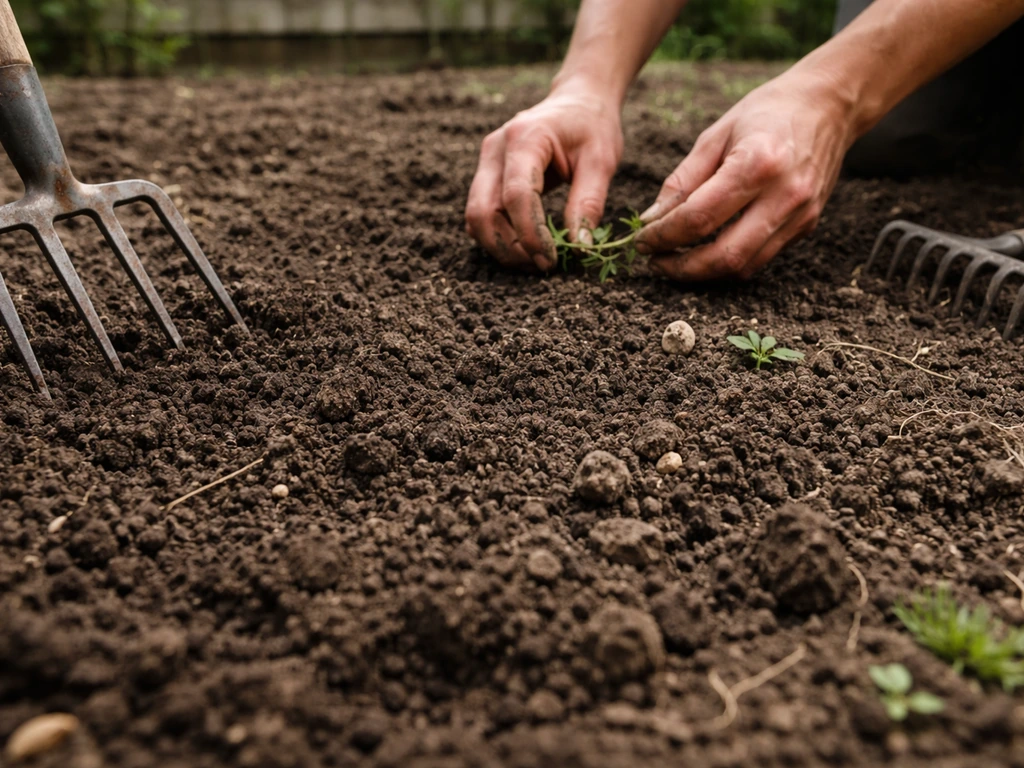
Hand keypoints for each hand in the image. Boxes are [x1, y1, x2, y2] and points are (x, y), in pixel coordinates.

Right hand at [465, 86, 623, 271]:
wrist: (578, 101)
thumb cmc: (593, 127)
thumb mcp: (601, 162)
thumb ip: (588, 203)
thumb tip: (580, 247)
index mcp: (525, 138)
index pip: (517, 196)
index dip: (530, 234)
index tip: (551, 260)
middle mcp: (495, 148)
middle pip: (484, 211)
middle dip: (509, 247)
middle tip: (542, 266)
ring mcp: (485, 161)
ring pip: (475, 217)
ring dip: (500, 247)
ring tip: (534, 261)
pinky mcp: (485, 174)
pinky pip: (480, 213)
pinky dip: (497, 236)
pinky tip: (524, 246)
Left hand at [635, 71, 854, 280]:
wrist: (830, 105)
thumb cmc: (767, 112)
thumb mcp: (715, 135)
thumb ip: (682, 181)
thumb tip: (652, 221)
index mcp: (757, 164)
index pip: (698, 218)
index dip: (663, 237)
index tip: (641, 240)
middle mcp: (784, 195)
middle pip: (724, 256)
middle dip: (682, 268)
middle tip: (655, 261)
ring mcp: (800, 215)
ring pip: (744, 266)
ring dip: (704, 272)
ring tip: (675, 260)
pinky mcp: (807, 226)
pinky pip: (761, 258)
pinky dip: (729, 261)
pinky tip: (707, 249)